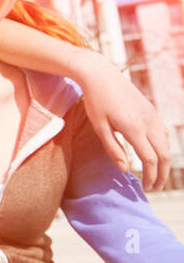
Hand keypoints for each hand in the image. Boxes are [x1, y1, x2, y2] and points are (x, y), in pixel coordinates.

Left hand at [75, 52, 169, 190]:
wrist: (101, 75)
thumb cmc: (96, 102)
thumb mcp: (99, 127)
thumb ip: (113, 150)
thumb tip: (126, 170)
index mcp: (134, 128)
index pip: (150, 159)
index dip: (150, 176)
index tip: (146, 188)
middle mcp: (148, 122)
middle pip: (164, 155)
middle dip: (161, 174)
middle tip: (154, 188)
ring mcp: (153, 115)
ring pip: (167, 145)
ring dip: (164, 162)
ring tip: (156, 176)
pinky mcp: (152, 111)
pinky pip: (163, 134)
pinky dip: (163, 149)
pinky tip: (155, 156)